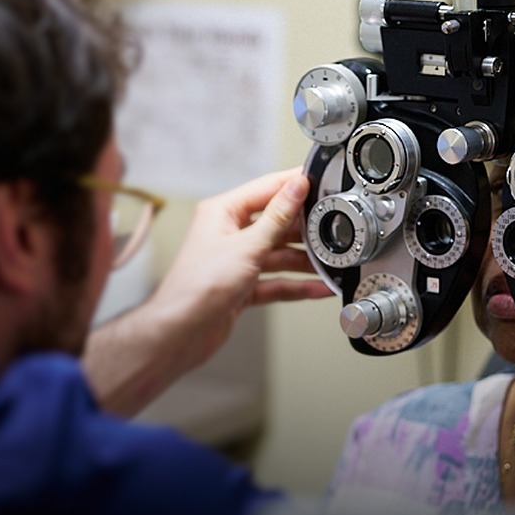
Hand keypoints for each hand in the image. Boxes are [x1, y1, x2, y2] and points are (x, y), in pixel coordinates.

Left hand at [147, 169, 333, 370]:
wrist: (182, 333)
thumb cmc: (198, 287)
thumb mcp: (247, 246)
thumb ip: (276, 217)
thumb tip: (296, 188)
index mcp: (223, 212)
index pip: (266, 189)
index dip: (294, 184)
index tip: (321, 181)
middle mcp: (229, 233)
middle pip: (276, 223)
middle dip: (304, 229)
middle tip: (333, 227)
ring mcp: (236, 261)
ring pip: (278, 254)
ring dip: (304, 260)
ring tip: (330, 263)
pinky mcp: (242, 286)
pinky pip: (276, 281)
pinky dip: (296, 285)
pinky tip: (317, 287)